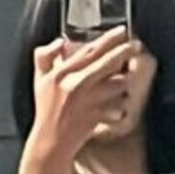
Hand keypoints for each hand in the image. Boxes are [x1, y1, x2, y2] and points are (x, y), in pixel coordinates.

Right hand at [27, 29, 136, 164]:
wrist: (51, 142)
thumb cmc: (47, 111)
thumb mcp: (39, 80)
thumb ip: (45, 56)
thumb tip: (60, 42)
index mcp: (61, 73)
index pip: (89, 50)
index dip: (107, 39)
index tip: (121, 31)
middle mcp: (75, 84)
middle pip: (106, 62)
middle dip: (123, 51)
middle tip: (135, 45)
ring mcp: (87, 100)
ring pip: (116, 83)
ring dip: (123, 81)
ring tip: (124, 81)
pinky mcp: (96, 116)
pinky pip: (118, 106)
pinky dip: (121, 106)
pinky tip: (119, 106)